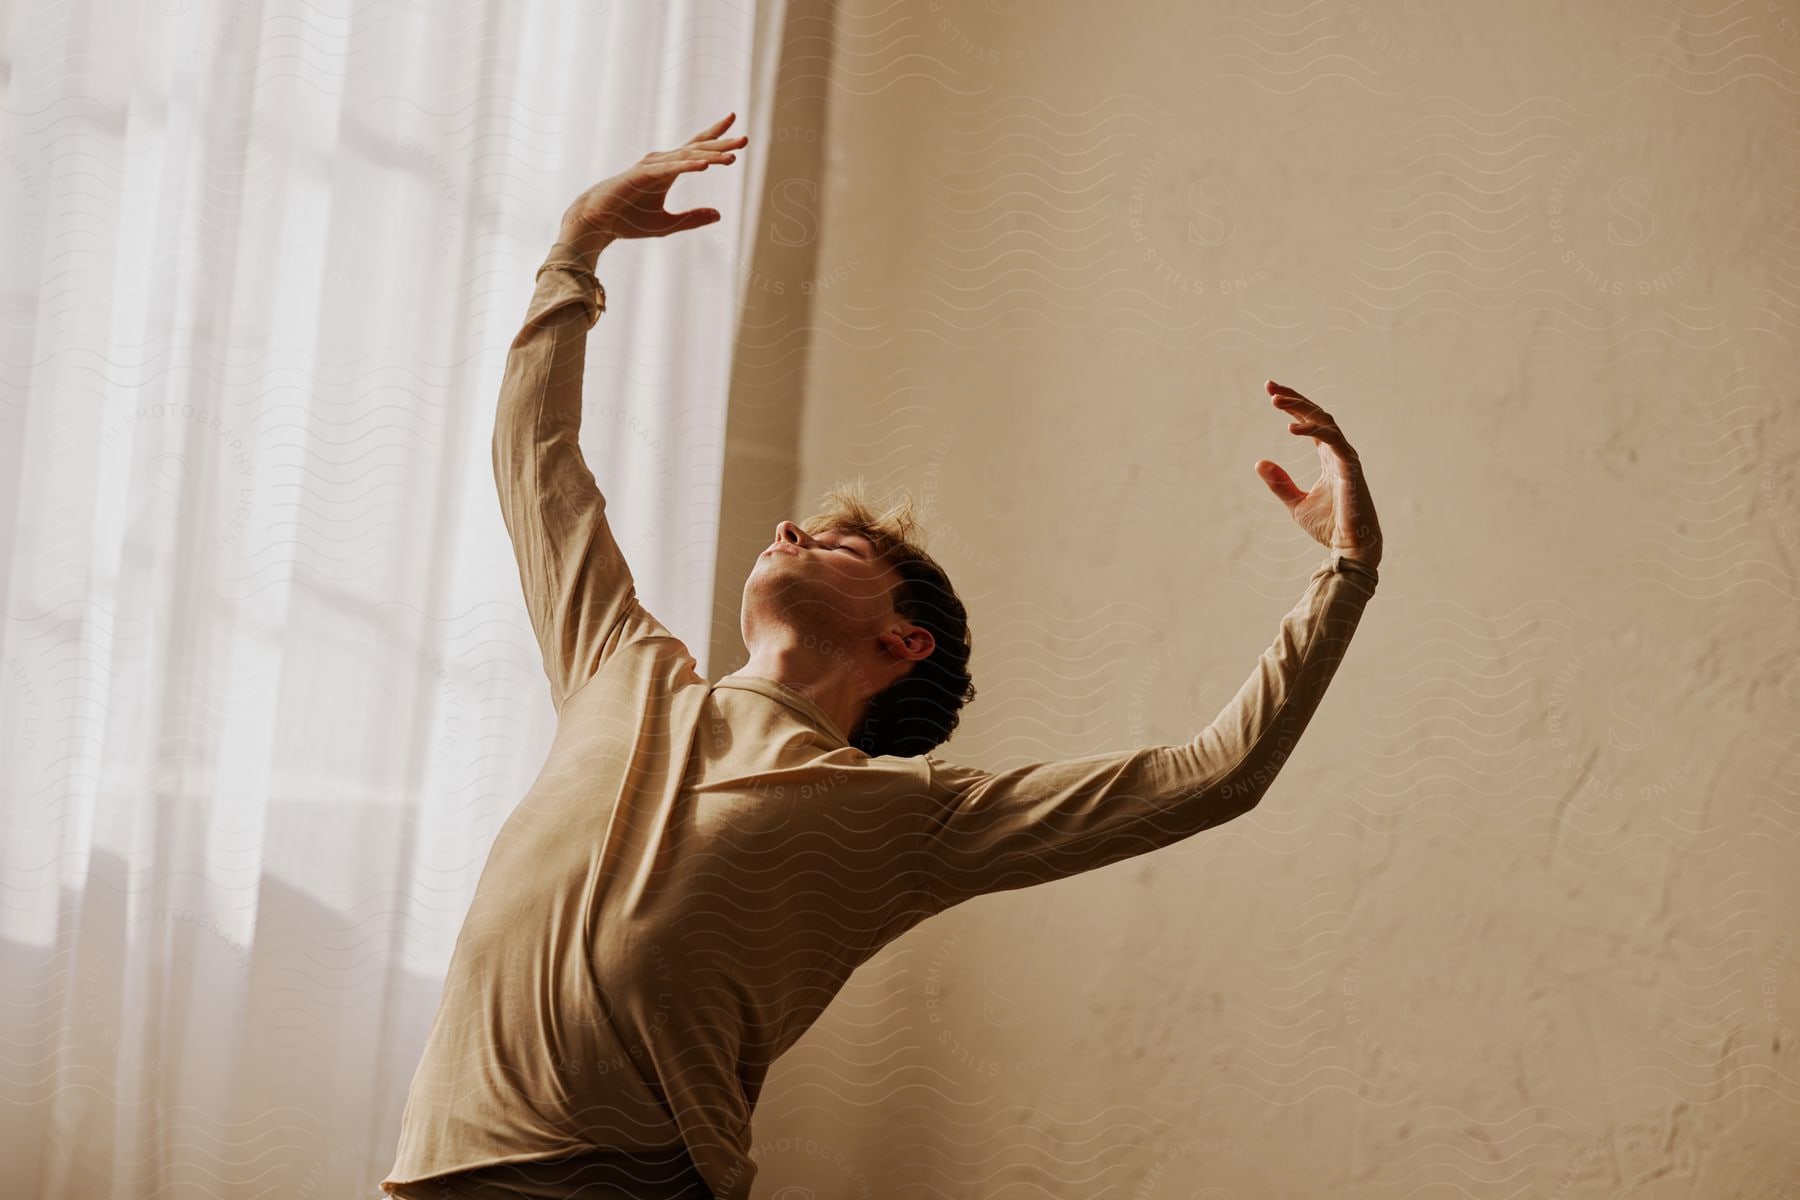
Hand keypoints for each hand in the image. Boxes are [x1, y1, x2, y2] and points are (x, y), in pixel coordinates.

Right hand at [559, 112, 747, 250]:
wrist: (597, 222)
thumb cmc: (627, 220)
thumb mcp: (667, 224)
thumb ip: (692, 219)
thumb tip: (719, 214)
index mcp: (668, 170)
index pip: (696, 150)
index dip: (716, 138)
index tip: (736, 130)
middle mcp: (661, 163)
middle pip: (697, 149)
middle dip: (721, 143)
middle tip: (746, 139)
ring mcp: (652, 167)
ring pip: (687, 157)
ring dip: (710, 156)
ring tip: (733, 155)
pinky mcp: (642, 175)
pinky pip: (670, 169)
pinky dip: (687, 166)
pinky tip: (705, 165)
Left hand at [1254, 380, 1382, 568]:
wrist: (1349, 546)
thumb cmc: (1329, 526)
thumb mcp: (1295, 503)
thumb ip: (1280, 483)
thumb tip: (1260, 463)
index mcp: (1328, 457)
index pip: (1309, 422)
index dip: (1292, 405)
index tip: (1270, 392)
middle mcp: (1338, 452)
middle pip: (1316, 414)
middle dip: (1293, 398)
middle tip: (1270, 387)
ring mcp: (1345, 457)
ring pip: (1325, 421)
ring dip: (1300, 407)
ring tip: (1275, 400)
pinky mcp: (1349, 466)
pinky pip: (1332, 439)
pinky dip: (1313, 430)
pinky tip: (1291, 428)